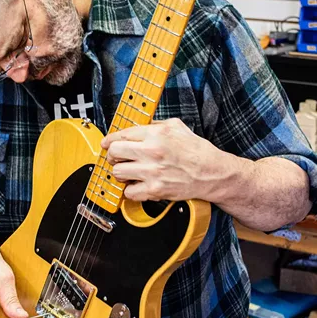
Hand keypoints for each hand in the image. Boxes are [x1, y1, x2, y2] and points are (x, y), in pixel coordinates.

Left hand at [101, 118, 224, 201]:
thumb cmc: (196, 151)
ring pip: (118, 173)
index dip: (109, 140)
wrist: (212, 172)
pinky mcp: (155, 190)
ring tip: (130, 172)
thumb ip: (154, 125)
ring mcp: (152, 172)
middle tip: (117, 158)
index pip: (121, 135)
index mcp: (156, 134)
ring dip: (121, 173)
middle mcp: (152, 152)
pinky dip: (131, 191)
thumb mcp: (176, 126)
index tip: (106, 144)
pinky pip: (129, 193)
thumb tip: (135, 127)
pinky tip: (139, 185)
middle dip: (112, 156)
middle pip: (114, 153)